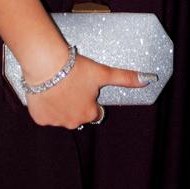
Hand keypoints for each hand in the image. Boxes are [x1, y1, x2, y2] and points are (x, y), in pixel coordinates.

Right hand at [25, 54, 154, 128]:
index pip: (95, 111)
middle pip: (78, 114)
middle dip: (77, 102)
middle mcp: (74, 121)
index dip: (92, 98)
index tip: (86, 86)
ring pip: (61, 115)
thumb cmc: (76, 69)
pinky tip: (47, 91)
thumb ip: (126, 78)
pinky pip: (45, 114)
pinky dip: (46, 105)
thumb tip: (149, 79)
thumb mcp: (104, 72)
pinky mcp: (40, 118)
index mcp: (90, 113)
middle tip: (72, 84)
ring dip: (62, 104)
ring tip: (59, 85)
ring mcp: (56, 122)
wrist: (47, 66)